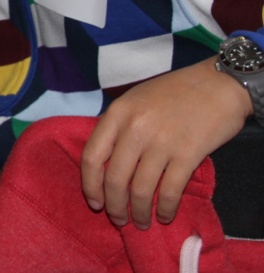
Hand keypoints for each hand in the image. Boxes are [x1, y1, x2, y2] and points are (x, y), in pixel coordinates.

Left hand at [81, 57, 251, 229]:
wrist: (217, 84)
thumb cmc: (173, 92)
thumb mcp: (134, 100)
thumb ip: (118, 126)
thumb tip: (103, 160)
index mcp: (117, 113)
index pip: (92, 156)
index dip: (90, 185)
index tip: (94, 202)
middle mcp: (135, 128)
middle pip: (115, 179)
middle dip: (114, 206)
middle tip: (119, 220)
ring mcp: (161, 142)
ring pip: (141, 190)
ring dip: (140, 213)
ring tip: (142, 223)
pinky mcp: (188, 154)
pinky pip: (170, 190)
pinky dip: (166, 208)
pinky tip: (165, 215)